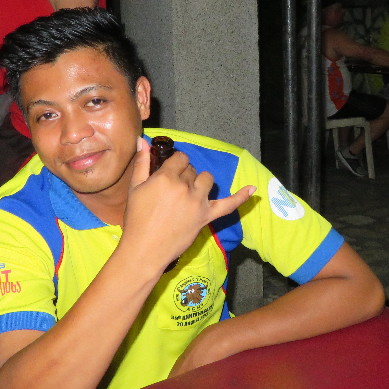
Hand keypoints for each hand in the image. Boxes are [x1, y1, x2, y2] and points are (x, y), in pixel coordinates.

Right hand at [122, 140, 253, 271]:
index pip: (180, 159)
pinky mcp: (206, 217)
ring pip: (207, 180)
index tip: (171, 170)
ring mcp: (198, 202)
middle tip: (173, 189)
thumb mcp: (135, 188)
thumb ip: (142, 162)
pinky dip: (241, 197)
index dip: (176, 163)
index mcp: (166, 177)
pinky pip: (229, 205)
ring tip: (190, 192)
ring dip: (200, 182)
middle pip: (192, 170)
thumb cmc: (136, 219)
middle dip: (185, 174)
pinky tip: (253, 189)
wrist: (145, 249)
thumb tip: (142, 140)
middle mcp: (185, 187)